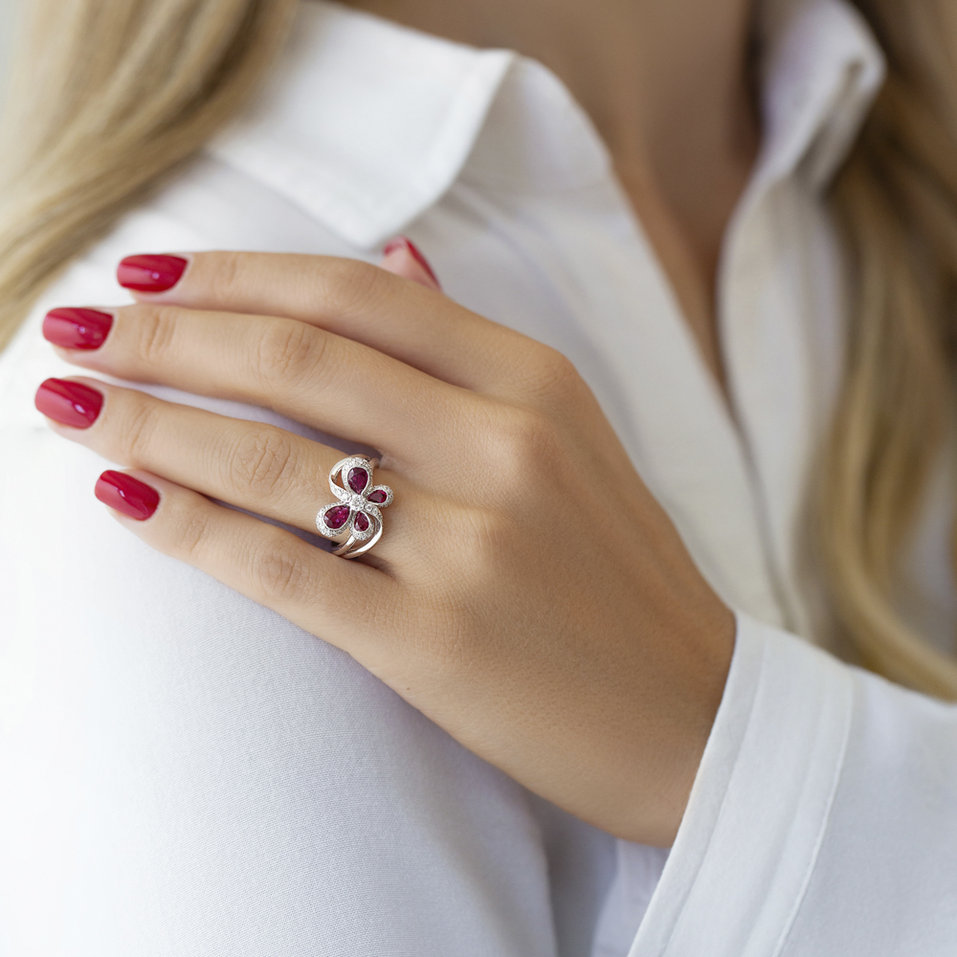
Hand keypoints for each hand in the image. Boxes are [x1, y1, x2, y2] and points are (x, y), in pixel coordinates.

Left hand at [35, 241, 734, 846]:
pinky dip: (189, 530)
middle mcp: (503, 446)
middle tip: (75, 335)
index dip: (233, 275)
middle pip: (298, 359)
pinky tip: (125, 504)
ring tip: (72, 410)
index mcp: (535, 383)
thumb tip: (396, 254)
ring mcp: (471, 545)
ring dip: (151, 425)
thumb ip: (472, 351)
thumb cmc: (619, 573)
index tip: (146, 278)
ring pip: (272, 459)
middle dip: (165, 338)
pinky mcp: (434, 642)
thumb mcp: (570, 433)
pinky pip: (281, 569)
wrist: (691, 711)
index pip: (354, 294)